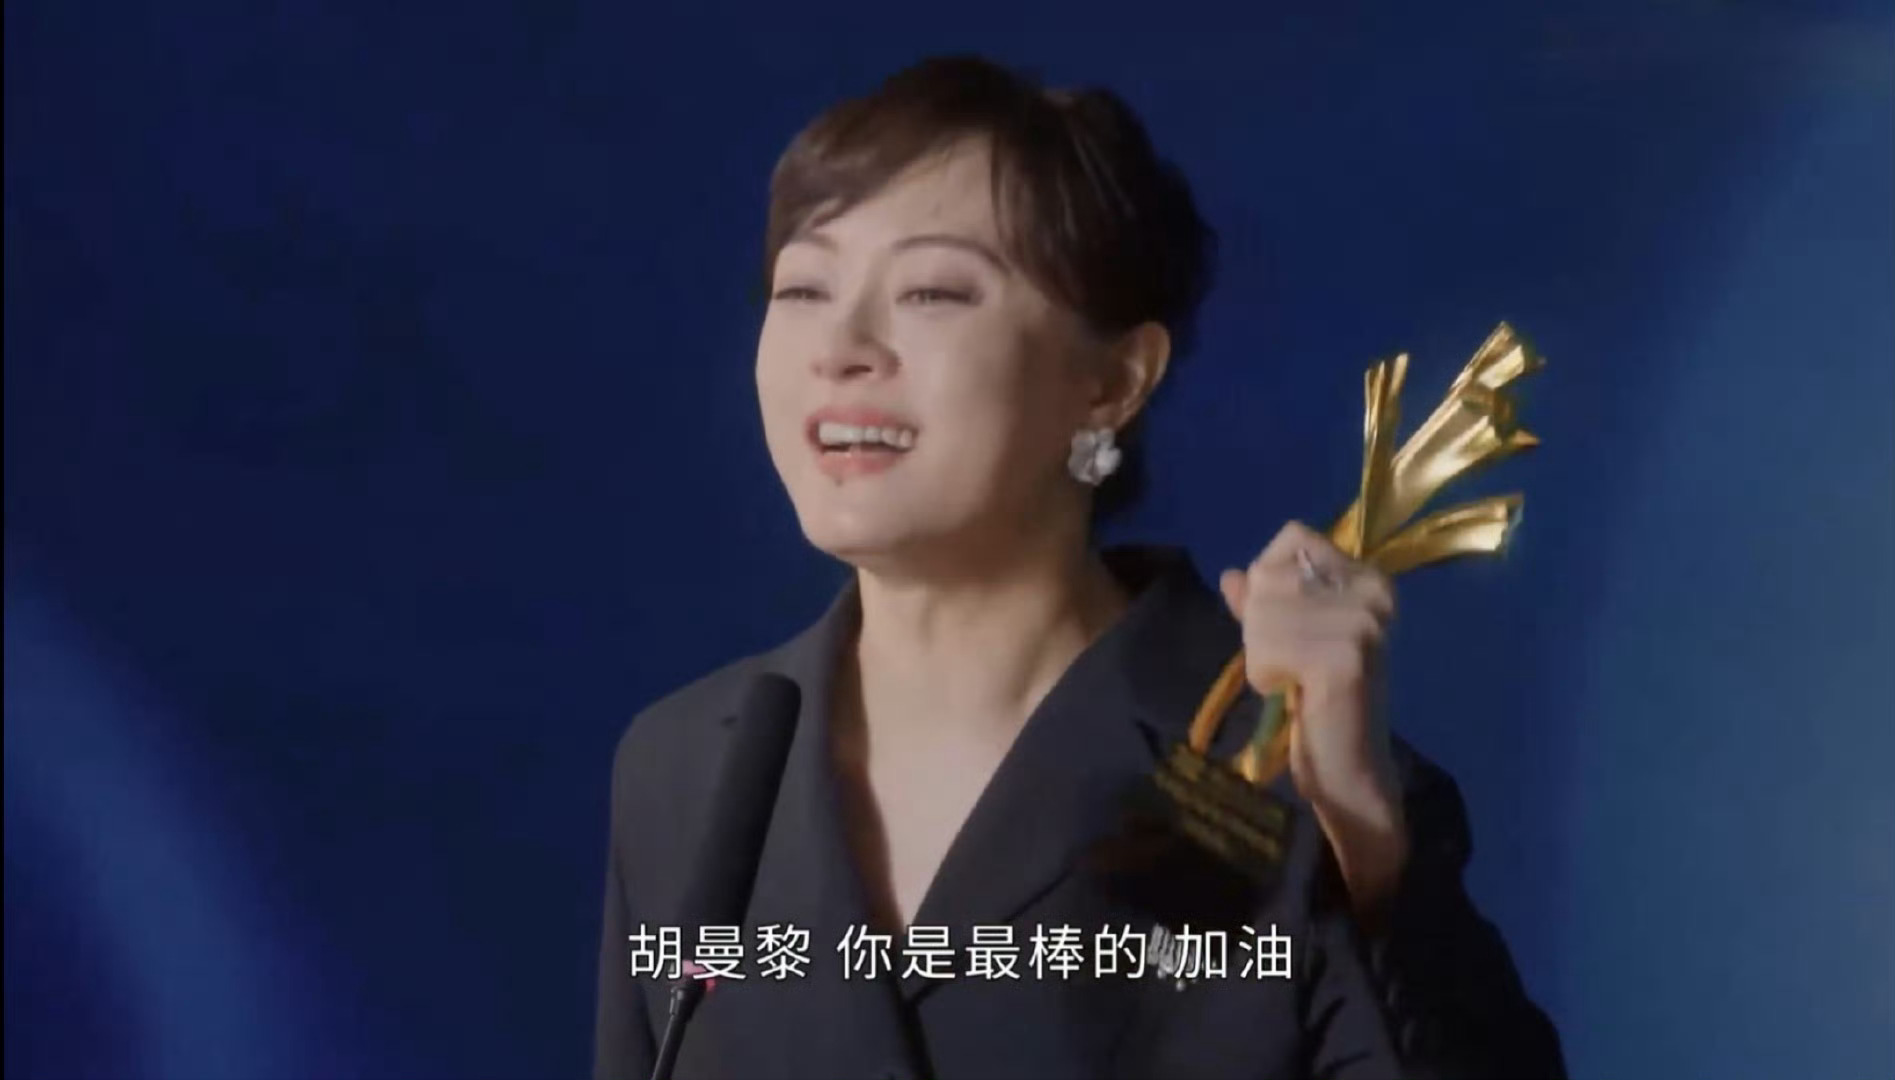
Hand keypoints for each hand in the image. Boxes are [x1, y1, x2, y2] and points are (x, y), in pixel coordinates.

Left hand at [1219, 521, 1408, 916]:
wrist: (1349, 771)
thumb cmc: (1318, 705)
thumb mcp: (1288, 643)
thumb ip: (1262, 605)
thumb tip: (1232, 575)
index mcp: (1369, 578)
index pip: (1293, 537)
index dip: (1269, 576)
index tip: (1283, 624)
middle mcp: (1373, 592)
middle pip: (1270, 574)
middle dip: (1260, 624)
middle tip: (1289, 664)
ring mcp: (1363, 623)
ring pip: (1264, 611)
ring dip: (1261, 653)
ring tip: (1292, 681)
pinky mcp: (1345, 658)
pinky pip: (1269, 645)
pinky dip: (1265, 674)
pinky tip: (1291, 694)